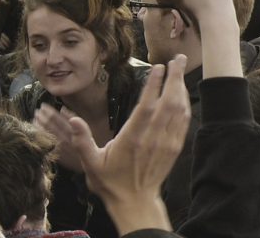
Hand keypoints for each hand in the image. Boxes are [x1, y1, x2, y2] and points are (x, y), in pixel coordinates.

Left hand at [34, 104, 83, 171]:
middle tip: (37, 110)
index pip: (59, 119)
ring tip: (34, 118)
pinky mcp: (55, 155)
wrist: (90, 166)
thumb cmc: (89, 146)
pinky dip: (39, 135)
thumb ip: (75, 120)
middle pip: (51, 126)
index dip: (50, 112)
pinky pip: (44, 143)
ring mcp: (59, 148)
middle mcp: (65, 139)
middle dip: (43, 117)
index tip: (43, 105)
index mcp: (74, 132)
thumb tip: (62, 108)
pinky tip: (35, 131)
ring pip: (46, 134)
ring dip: (39, 125)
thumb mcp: (87, 131)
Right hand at [69, 58, 190, 234]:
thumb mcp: (91, 164)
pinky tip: (182, 92)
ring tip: (180, 68)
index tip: (159, 66)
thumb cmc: (111, 182)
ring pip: (179, 109)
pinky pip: (183, 121)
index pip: (146, 106)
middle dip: (174, 78)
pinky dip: (185, 104)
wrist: (136, 202)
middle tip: (177, 58)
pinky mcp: (175, 147)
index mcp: (132, 139)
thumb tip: (74, 119)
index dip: (154, 85)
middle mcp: (152, 138)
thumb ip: (82, 141)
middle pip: (168, 102)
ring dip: (181, 87)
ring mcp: (166, 142)